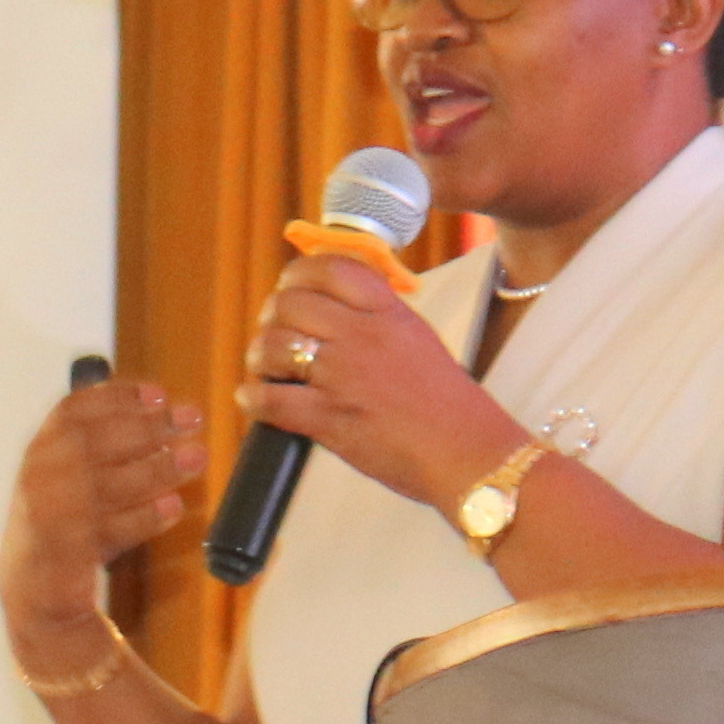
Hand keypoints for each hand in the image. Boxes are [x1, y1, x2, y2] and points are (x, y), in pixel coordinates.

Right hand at [0, 377, 203, 669]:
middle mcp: (37, 481)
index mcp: (40, 452)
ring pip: (104, 485)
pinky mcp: (64, 558)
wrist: (32, 592)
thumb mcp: (73, 473)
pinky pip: (107, 532)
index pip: (73, 411)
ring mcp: (46, 520)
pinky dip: (143, 518)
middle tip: (193, 418)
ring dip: (155, 468)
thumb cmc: (64, 523)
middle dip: (147, 426)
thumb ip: (105, 440)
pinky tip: (174, 507)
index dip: (117, 397)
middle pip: (92, 441)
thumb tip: (160, 403)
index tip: (160, 393)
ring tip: (197, 458)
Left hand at [234, 256, 515, 512]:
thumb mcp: (419, 340)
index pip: (330, 268)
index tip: (289, 289)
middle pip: (290, 303)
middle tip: (272, 335)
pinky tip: (254, 400)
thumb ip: (379, 318)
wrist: (469, 455)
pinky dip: (254, 399)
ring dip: (260, 357)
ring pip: (274, 345)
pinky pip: (271, 399)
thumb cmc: (448, 406)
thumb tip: (335, 307)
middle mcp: (364, 336)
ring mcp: (345, 376)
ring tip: (266, 369)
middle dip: (272, 318)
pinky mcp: (331, 419)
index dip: (298, 275)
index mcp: (389, 312)